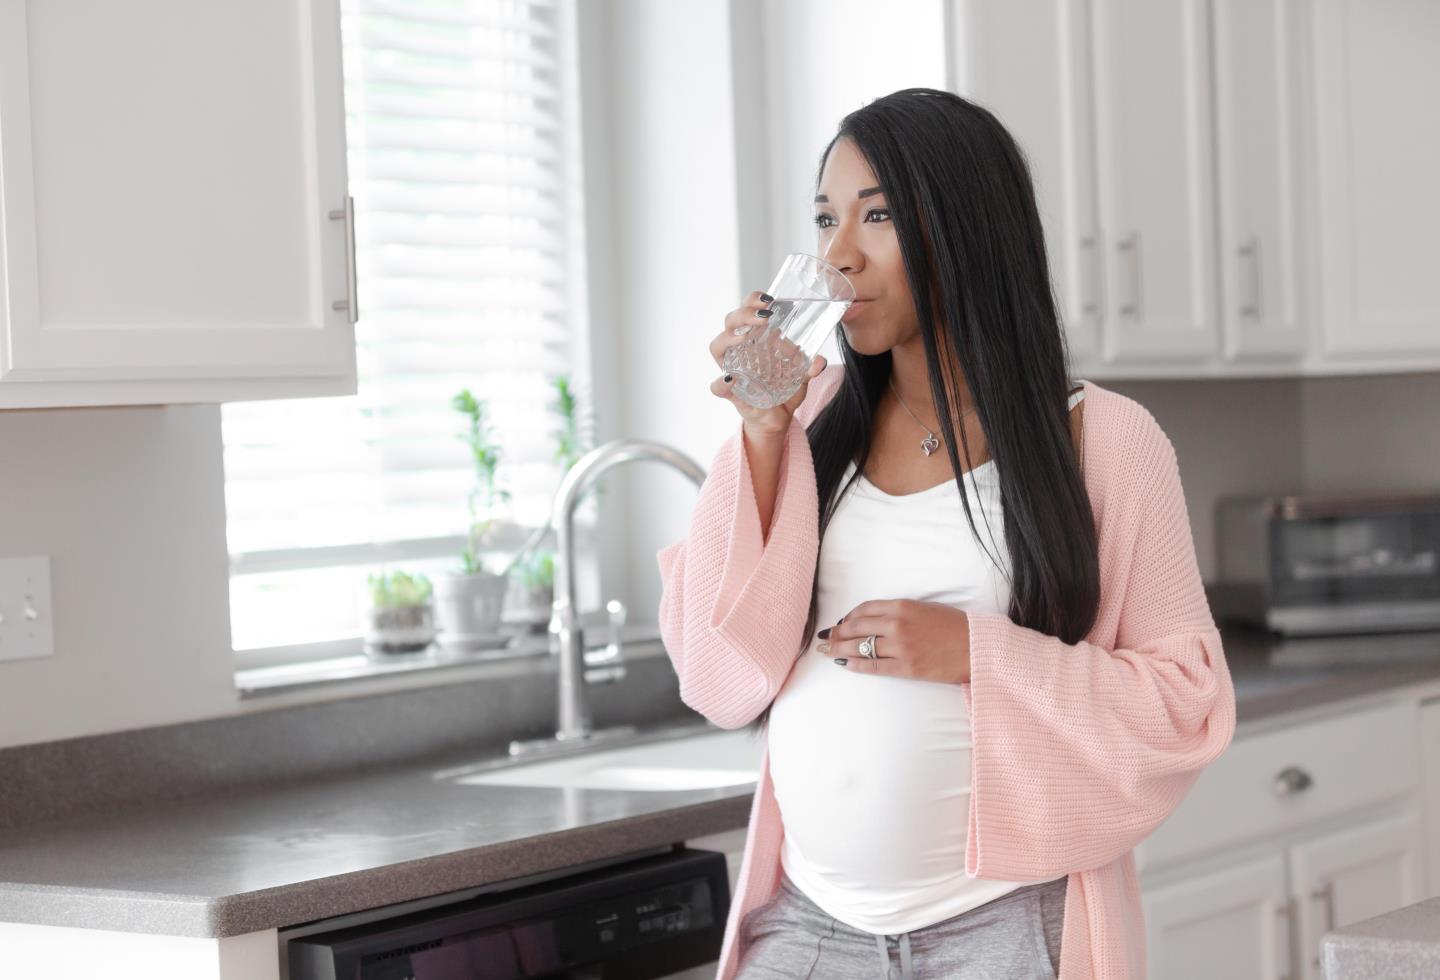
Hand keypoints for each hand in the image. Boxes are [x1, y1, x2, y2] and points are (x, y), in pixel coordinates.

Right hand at [709, 290, 826, 436]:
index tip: (769, 300)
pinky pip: (717, 386)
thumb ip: (810, 368)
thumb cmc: (785, 389)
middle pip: (730, 322)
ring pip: (717, 346)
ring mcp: (731, 369)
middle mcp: (739, 349)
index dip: (753, 300)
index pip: (747, 310)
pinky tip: (731, 378)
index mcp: (755, 338)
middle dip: (743, 313)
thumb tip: (820, 360)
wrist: (778, 417)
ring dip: (729, 337)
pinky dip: (720, 382)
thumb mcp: (802, 377)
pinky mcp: (731, 393)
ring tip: (745, 337)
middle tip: (763, 316)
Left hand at [816, 599, 970, 684]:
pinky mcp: (906, 667)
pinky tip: (844, 664)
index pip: (864, 609)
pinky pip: (873, 666)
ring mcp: (901, 646)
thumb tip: (873, 620)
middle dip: (836, 633)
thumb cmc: (954, 627)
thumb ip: (899, 612)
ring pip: (859, 647)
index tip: (840, 623)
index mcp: (902, 605)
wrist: (976, 646)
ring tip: (827, 651)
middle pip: (856, 627)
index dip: (847, 617)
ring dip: (839, 649)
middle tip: (825, 638)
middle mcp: (898, 624)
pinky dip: (855, 665)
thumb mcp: (924, 608)